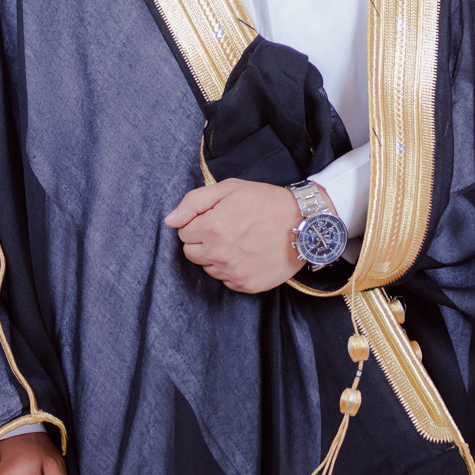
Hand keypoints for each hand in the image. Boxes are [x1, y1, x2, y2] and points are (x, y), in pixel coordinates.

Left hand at [164, 178, 302, 293]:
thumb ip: (193, 202)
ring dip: (216, 257)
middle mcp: (220, 254)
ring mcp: (234, 273)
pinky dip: (232, 270)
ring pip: (208, 268)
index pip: (182, 233)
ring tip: (240, 241)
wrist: (305, 222)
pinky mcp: (247, 286)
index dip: (197, 223)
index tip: (215, 217)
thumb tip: (169, 221)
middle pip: (191, 253)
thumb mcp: (228, 189)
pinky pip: (226, 281)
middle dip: (202, 241)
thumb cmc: (265, 201)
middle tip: (226, 229)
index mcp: (212, 228)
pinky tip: (248, 255)